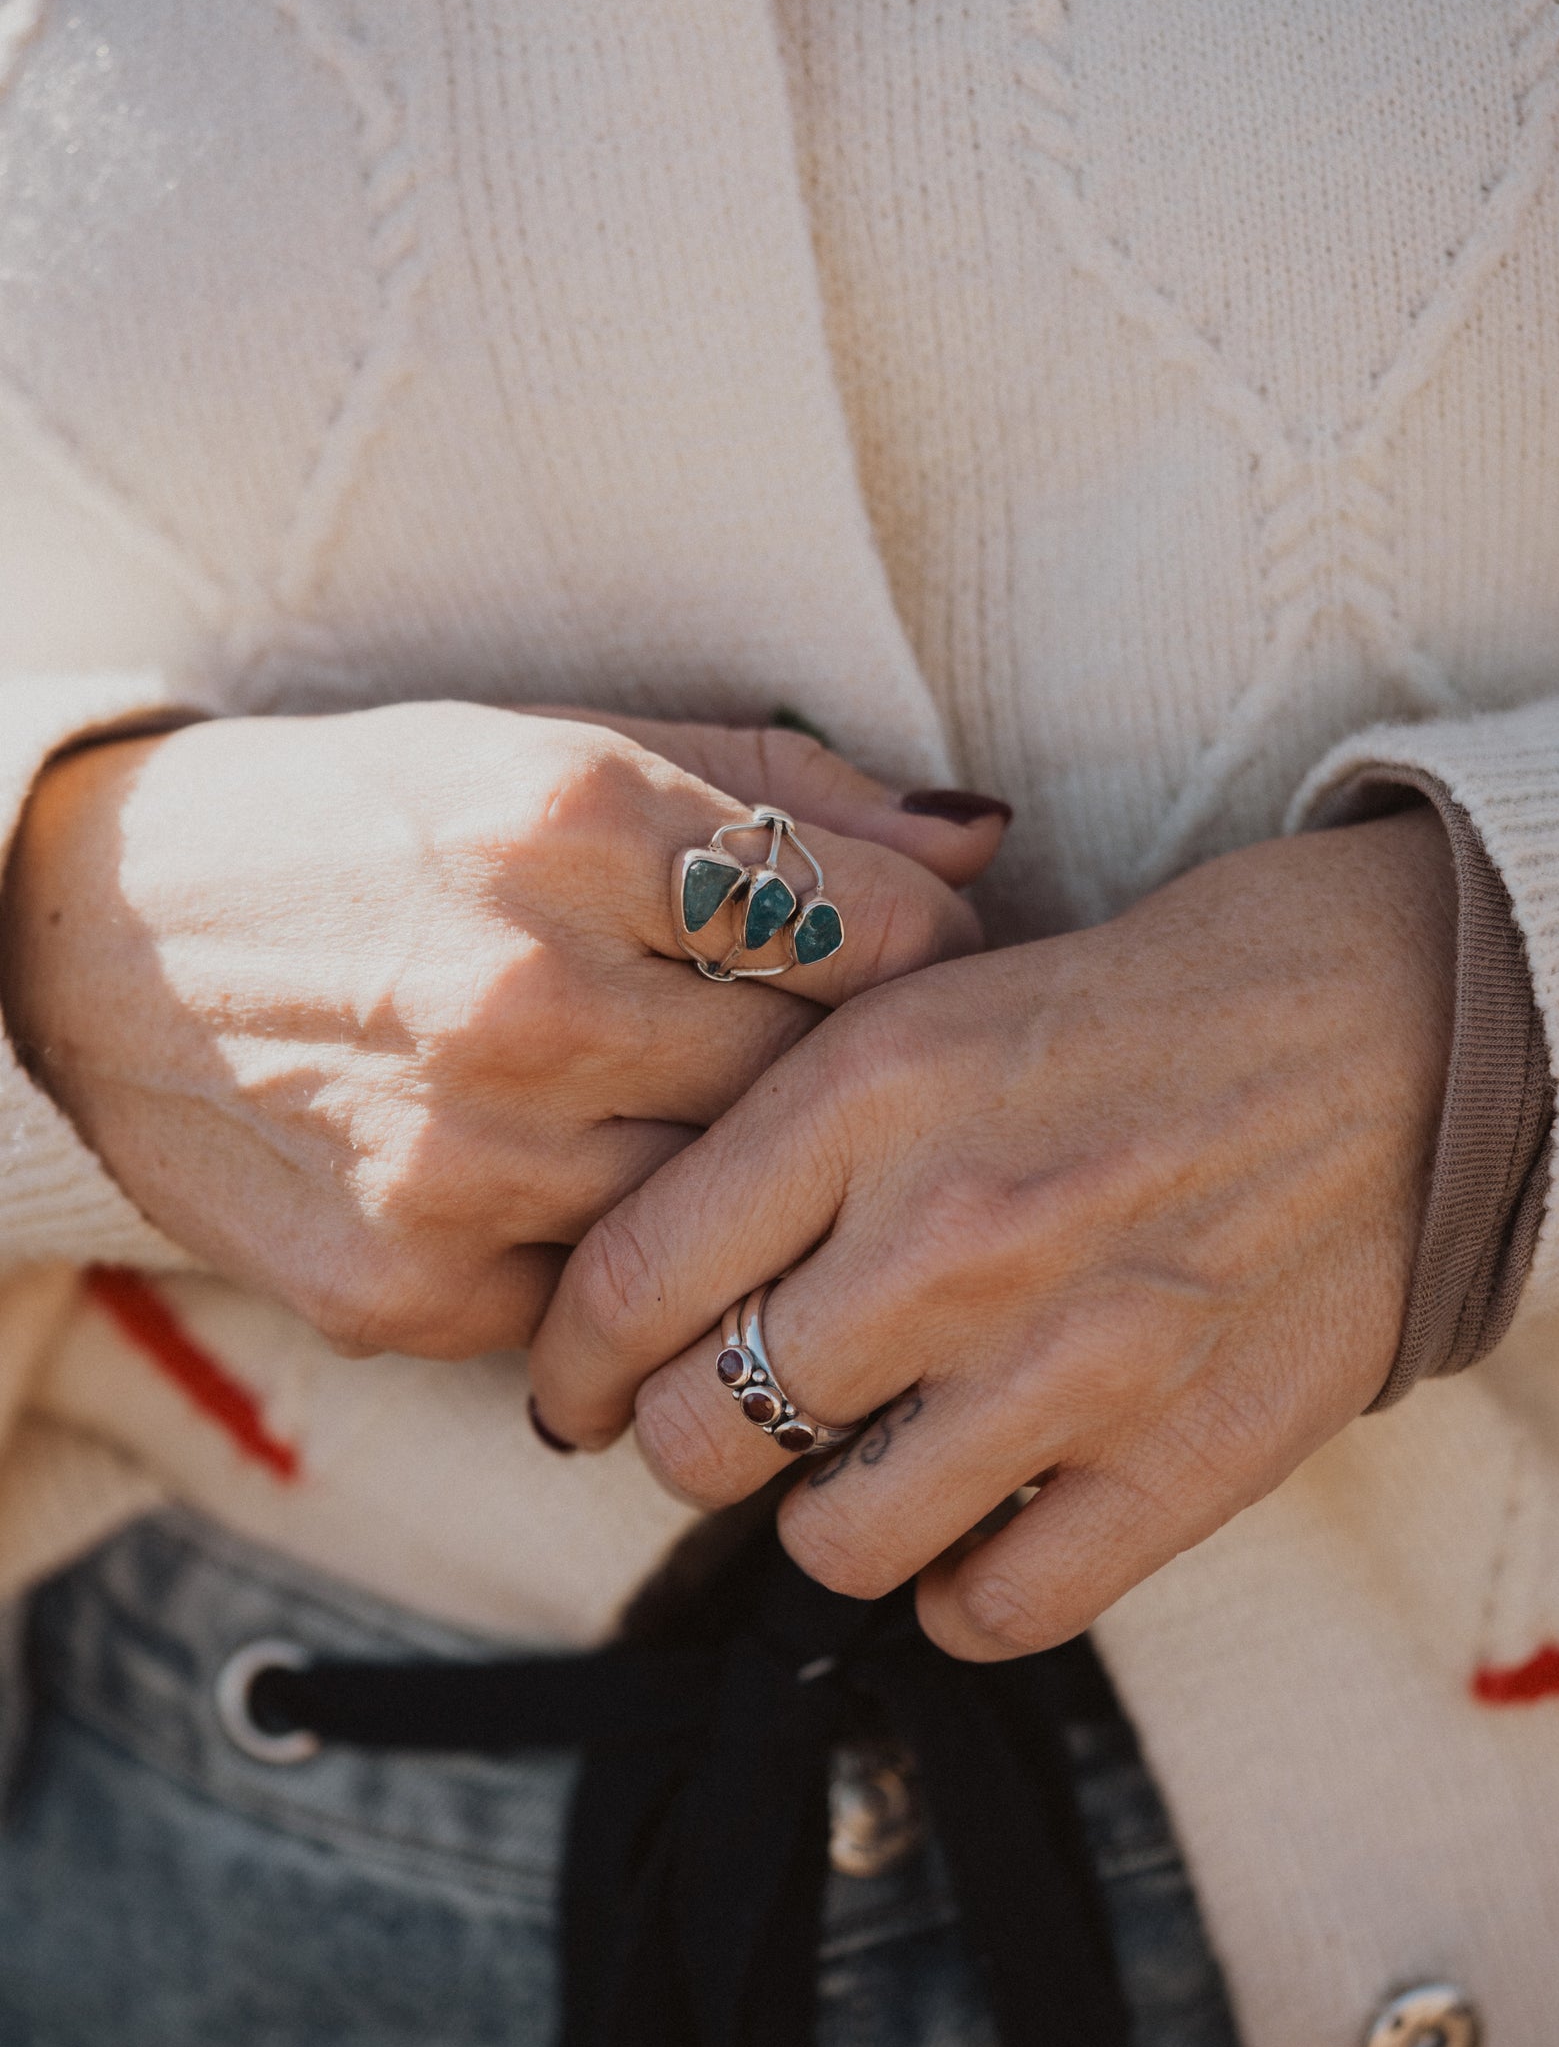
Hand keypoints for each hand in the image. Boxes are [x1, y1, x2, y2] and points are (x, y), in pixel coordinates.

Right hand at [0, 703, 1006, 1356]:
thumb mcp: (550, 744)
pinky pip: (602, 1303)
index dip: (928, 955)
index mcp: (576, 820)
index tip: (914, 963)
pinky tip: (573, 1184)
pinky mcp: (405, 1290)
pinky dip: (614, 1255)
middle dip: (846, 1075)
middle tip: (826, 1055)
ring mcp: (462, 1160)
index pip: (877, 930)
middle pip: (817, 1084)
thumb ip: (782, 788)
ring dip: (737, 1181)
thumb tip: (978, 838)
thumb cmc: (359, 824)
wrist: (92, 938)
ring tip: (691, 1117)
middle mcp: (527, 995)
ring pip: (724, 1212)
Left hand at [526, 810, 1455, 1655]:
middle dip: (682, 1441)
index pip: (628, 1279)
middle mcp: (954, 1232)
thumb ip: (780, 1122)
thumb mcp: (926, 1000)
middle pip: (701, 1434)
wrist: (1393, 1023)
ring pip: (829, 1543)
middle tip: (717, 1418)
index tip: (571, 1386)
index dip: (566, 1359)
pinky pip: (992, 1609)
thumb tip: (644, 1262)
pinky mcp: (1185, 1461)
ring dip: (817, 1517)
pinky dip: (954, 1589)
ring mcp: (1073, 1361)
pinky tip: (971, 1521)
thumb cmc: (1144, 1004)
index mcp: (870, 1087)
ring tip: (857, 1461)